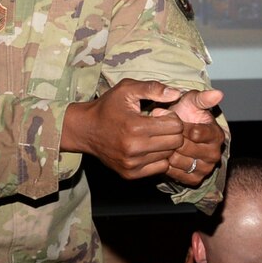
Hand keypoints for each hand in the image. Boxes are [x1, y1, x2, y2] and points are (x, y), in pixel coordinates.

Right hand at [61, 79, 185, 179]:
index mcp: (135, 126)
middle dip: (172, 131)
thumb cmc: (107, 107)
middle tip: (159, 125)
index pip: (175, 126)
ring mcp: (132, 163)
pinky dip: (159, 158)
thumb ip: (152, 88)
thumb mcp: (126, 89)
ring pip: (169, 155)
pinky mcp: (130, 174)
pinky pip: (160, 168)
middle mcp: (134, 148)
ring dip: (165, 145)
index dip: (171, 117)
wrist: (84, 130)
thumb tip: (176, 93)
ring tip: (152, 136)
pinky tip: (149, 148)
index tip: (159, 114)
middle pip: (176, 142)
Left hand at [151, 87, 225, 186]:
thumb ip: (203, 98)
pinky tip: (165, 155)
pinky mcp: (195, 179)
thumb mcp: (192, 103)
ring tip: (162, 142)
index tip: (168, 117)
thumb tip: (218, 93)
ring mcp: (206, 168)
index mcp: (217, 135)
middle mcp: (214, 154)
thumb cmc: (186, 116)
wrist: (178, 135)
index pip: (195, 133)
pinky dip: (167, 166)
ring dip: (166, 151)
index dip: (178, 125)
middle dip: (170, 138)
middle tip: (161, 130)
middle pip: (185, 148)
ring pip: (178, 161)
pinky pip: (176, 175)